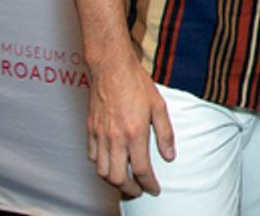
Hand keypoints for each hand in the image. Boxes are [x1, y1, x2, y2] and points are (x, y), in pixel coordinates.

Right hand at [85, 58, 174, 196]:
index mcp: (135, 133)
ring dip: (113, 181)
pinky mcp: (89, 130)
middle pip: (117, 178)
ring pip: (101, 171)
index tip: (154, 189)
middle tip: (138, 191)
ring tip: (124, 182)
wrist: (111, 68)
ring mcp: (99, 135)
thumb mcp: (159, 106)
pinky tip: (109, 163)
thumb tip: (170, 156)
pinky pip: (91, 156)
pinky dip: (99, 165)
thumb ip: (165, 133)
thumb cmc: (136, 84)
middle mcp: (115, 138)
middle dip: (129, 190)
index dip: (148, 184)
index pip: (140, 170)